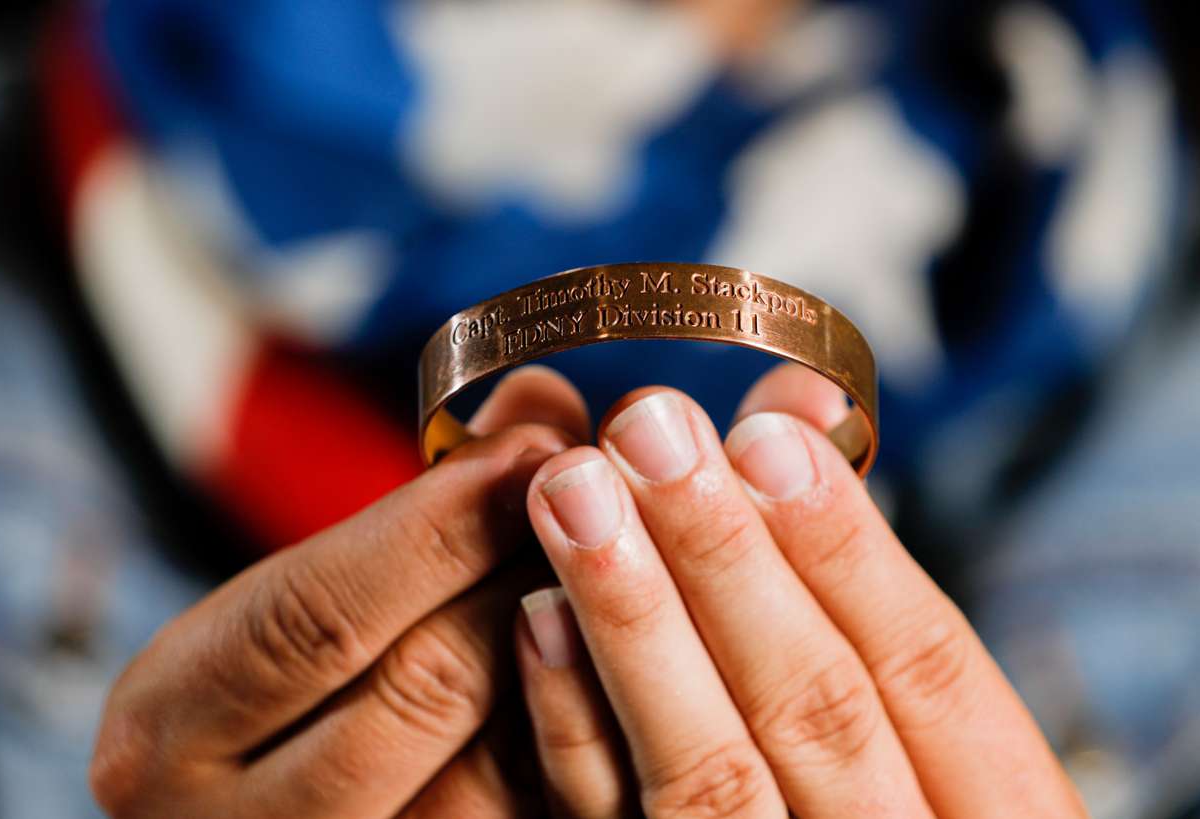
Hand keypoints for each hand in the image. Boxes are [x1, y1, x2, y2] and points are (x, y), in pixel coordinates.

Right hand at [89, 366, 589, 817]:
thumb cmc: (260, 693)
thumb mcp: (288, 595)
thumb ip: (410, 506)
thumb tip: (542, 404)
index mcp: (167, 728)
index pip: (316, 616)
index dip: (439, 525)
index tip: (532, 446)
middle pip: (420, 688)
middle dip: (524, 570)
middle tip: (598, 489)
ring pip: (492, 770)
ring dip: (569, 644)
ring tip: (618, 556)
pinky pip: (524, 810)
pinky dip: (576, 726)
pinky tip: (607, 651)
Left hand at [515, 364, 1086, 817]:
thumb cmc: (886, 785)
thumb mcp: (916, 708)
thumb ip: (855, 571)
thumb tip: (790, 410)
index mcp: (991, 801)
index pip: (929, 666)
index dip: (846, 545)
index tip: (764, 433)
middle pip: (817, 709)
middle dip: (725, 555)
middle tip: (646, 431)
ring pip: (714, 775)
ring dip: (636, 618)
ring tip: (575, 490)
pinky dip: (576, 726)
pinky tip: (538, 616)